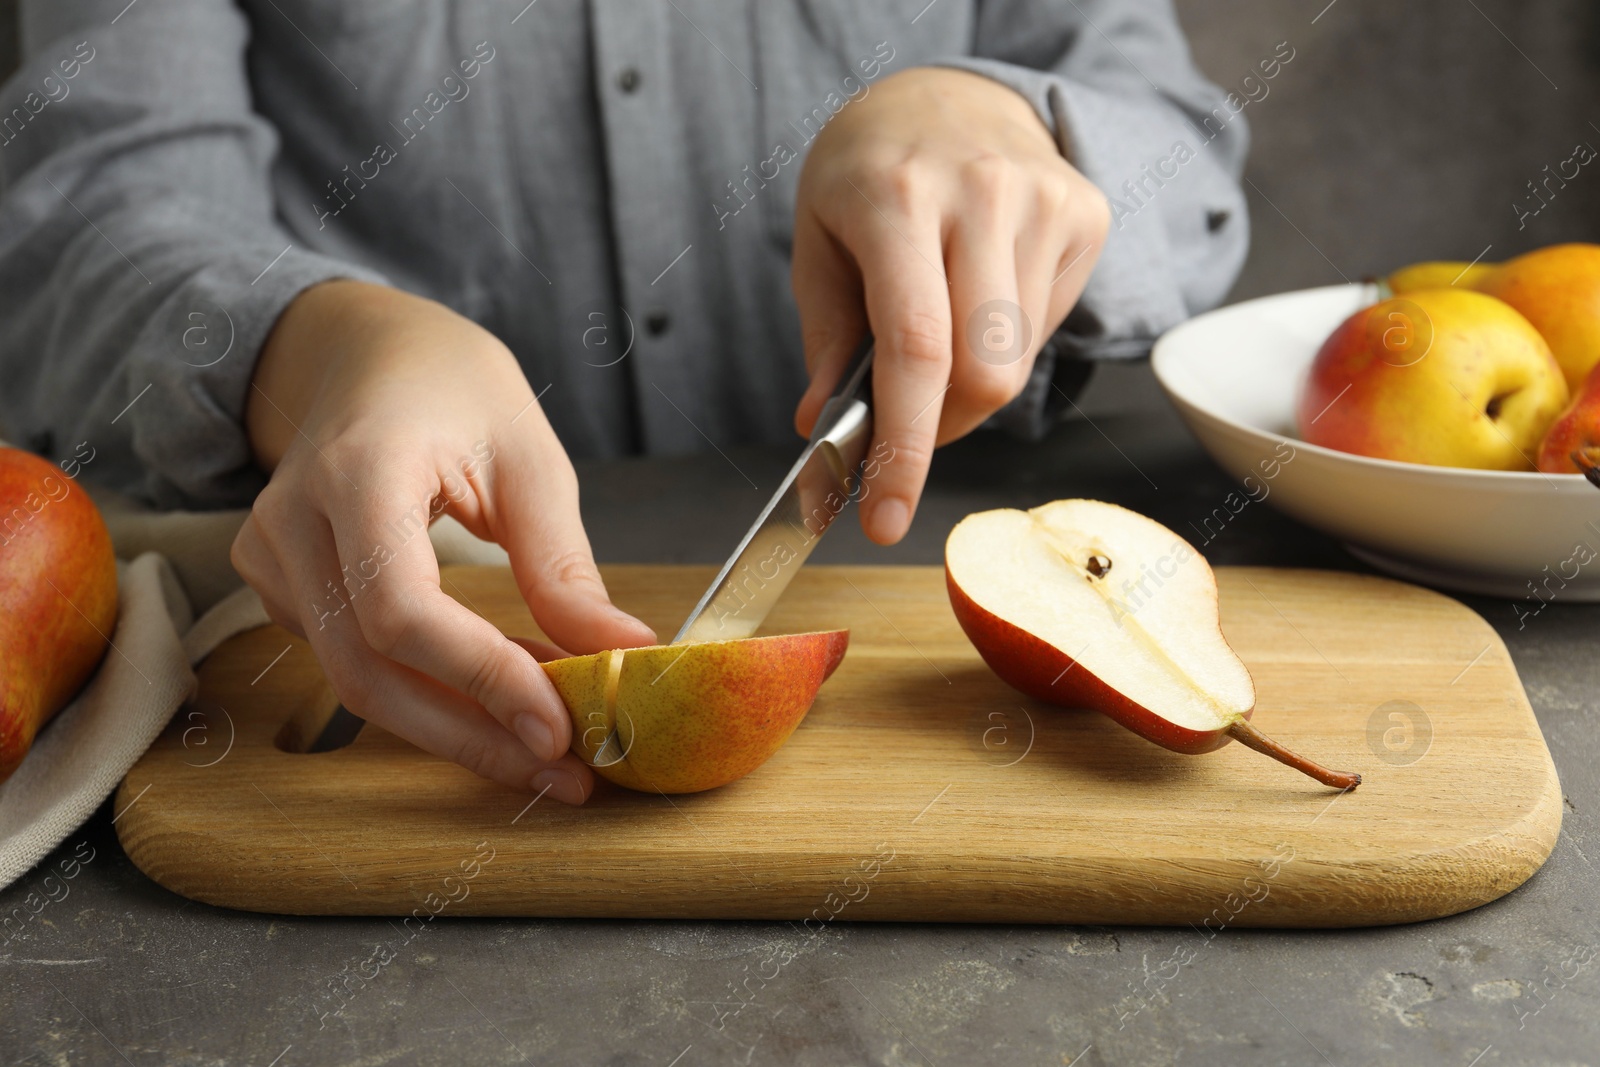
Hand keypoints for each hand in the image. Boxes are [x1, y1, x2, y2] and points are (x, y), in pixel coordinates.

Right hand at [232, 281, 655, 802]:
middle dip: (473, 735)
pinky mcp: (278, 583)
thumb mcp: (530, 456)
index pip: (401, 609)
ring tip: (545, 743)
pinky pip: (350, 661)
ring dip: (455, 725)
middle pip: (368, 670)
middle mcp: (293, 519)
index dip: (479, 679)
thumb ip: (563, 563)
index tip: (558, 725)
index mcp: (359, 470)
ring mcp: (272, 555)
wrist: (364, 353)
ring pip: (355, 681)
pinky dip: (426, 692)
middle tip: (564, 771)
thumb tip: (622, 654)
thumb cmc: (452, 385)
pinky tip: (495, 694)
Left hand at [792, 67, 1109, 542]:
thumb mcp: (818, 241)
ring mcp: (1044, 201)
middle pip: (983, 374)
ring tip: (940, 326)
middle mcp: (981, 193)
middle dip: (938, 427)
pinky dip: (1003, 347)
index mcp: (896, 197)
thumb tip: (824, 433)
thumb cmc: (868, 172)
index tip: (884, 519)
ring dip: (969, 386)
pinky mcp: (1085, 215)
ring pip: (1016, 365)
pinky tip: (980, 297)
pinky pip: (1043, 333)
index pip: (915, 349)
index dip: (904, 449)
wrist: (946, 93)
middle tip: (901, 422)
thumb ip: (827, 340)